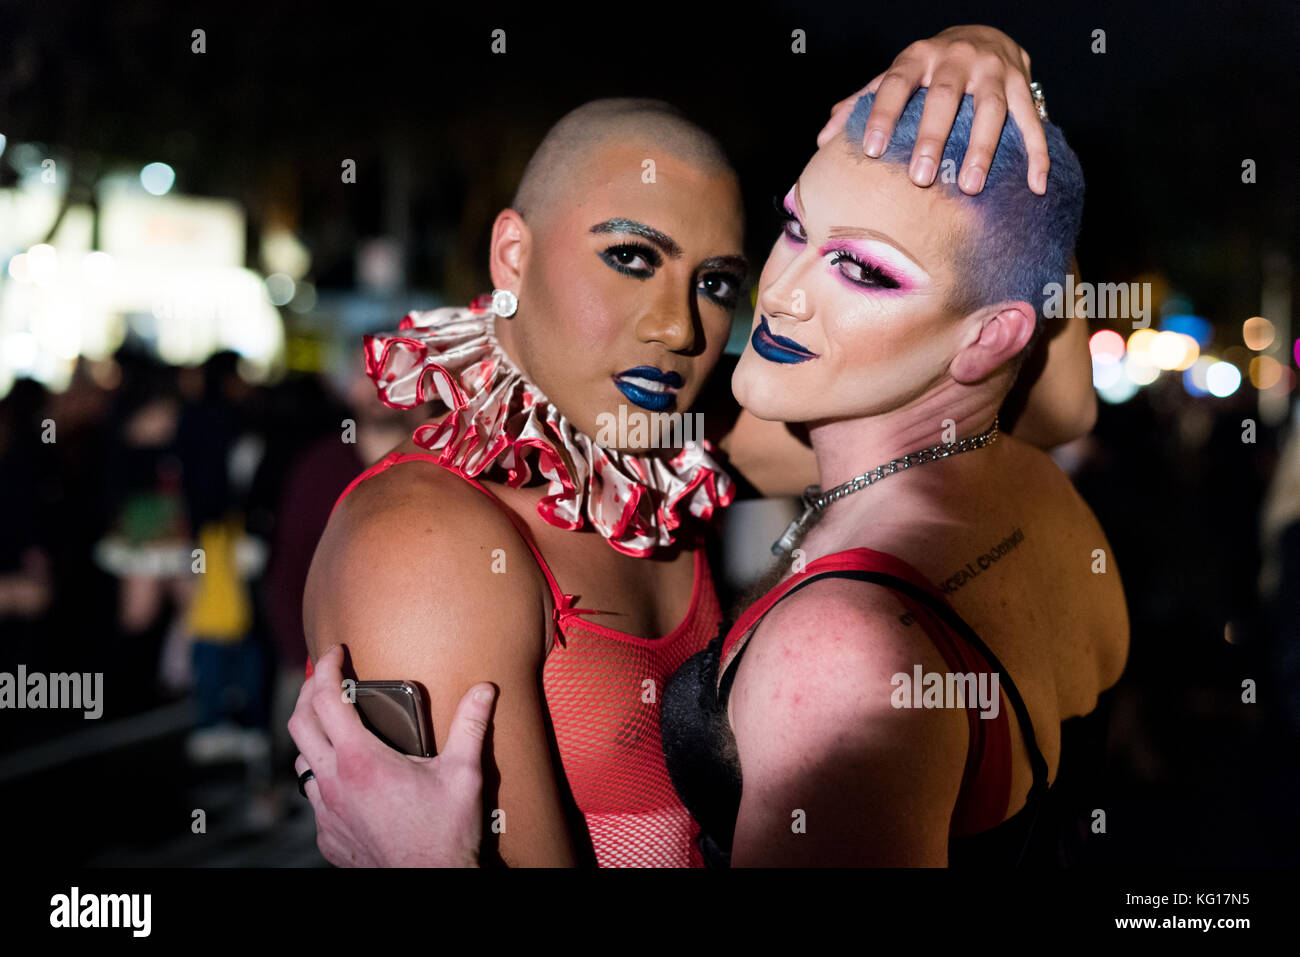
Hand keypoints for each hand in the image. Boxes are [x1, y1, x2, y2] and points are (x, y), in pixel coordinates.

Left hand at [289, 644, 494, 866]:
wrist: (430, 883)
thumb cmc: (446, 832)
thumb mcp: (463, 773)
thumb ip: (471, 726)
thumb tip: (485, 690)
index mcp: (361, 759)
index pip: (326, 699)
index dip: (327, 667)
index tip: (336, 651)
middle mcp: (335, 783)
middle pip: (299, 723)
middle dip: (308, 693)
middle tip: (325, 679)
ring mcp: (327, 813)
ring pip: (301, 761)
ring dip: (313, 738)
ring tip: (335, 728)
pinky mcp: (328, 837)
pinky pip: (315, 798)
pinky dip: (324, 778)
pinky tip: (348, 780)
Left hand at [816, 25, 1048, 194]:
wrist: (986, 34)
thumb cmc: (930, 67)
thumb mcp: (896, 76)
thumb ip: (862, 104)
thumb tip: (824, 136)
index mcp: (918, 57)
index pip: (895, 84)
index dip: (883, 115)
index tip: (874, 151)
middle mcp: (956, 58)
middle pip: (943, 98)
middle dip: (932, 138)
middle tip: (920, 177)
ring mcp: (993, 70)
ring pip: (990, 109)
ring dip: (981, 148)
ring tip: (970, 187)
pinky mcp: (1023, 84)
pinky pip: (1032, 121)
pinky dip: (1037, 154)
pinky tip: (1035, 185)